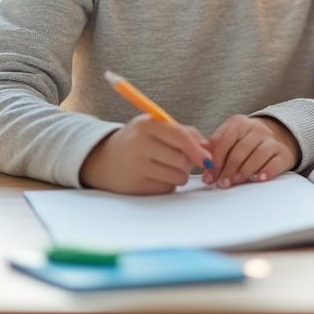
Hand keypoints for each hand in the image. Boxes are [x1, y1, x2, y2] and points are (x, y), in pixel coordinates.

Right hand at [79, 114, 212, 194]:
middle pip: (181, 160)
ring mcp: (135, 166)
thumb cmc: (139, 141)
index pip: (180, 137)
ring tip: (168, 167)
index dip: (198, 149)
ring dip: (180, 175)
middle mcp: (138, 144)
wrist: (105, 160)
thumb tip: (207, 148)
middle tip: (183, 161)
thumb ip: (184, 133)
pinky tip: (156, 176)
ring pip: (177, 177)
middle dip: (189, 163)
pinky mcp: (135, 186)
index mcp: (146, 125)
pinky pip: (166, 189)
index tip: (208, 159)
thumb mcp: (156, 127)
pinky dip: (168, 184)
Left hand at [203, 115, 299, 187]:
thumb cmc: (245, 141)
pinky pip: (275, 162)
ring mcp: (272, 140)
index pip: (224, 141)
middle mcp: (256, 128)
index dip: (215, 161)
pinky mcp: (283, 152)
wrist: (276, 136)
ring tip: (235, 182)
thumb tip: (200, 157)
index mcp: (238, 123)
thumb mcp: (229, 137)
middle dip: (228, 169)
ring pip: (258, 155)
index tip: (209, 176)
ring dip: (244, 171)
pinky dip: (266, 171)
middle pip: (240, 150)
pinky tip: (258, 178)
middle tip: (221, 183)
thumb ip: (215, 146)